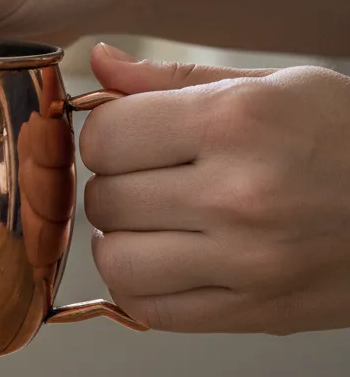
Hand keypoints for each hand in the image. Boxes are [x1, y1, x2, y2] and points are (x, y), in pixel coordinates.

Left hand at [81, 44, 349, 333]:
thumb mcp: (278, 86)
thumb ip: (175, 79)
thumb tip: (98, 63)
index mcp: (240, 123)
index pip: (106, 135)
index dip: (110, 134)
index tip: (133, 136)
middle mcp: (239, 194)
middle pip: (105, 197)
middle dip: (118, 184)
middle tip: (154, 178)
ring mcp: (246, 262)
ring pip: (114, 259)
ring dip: (123, 239)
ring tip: (158, 222)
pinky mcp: (253, 312)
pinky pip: (147, 307)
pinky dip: (142, 284)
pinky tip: (169, 260)